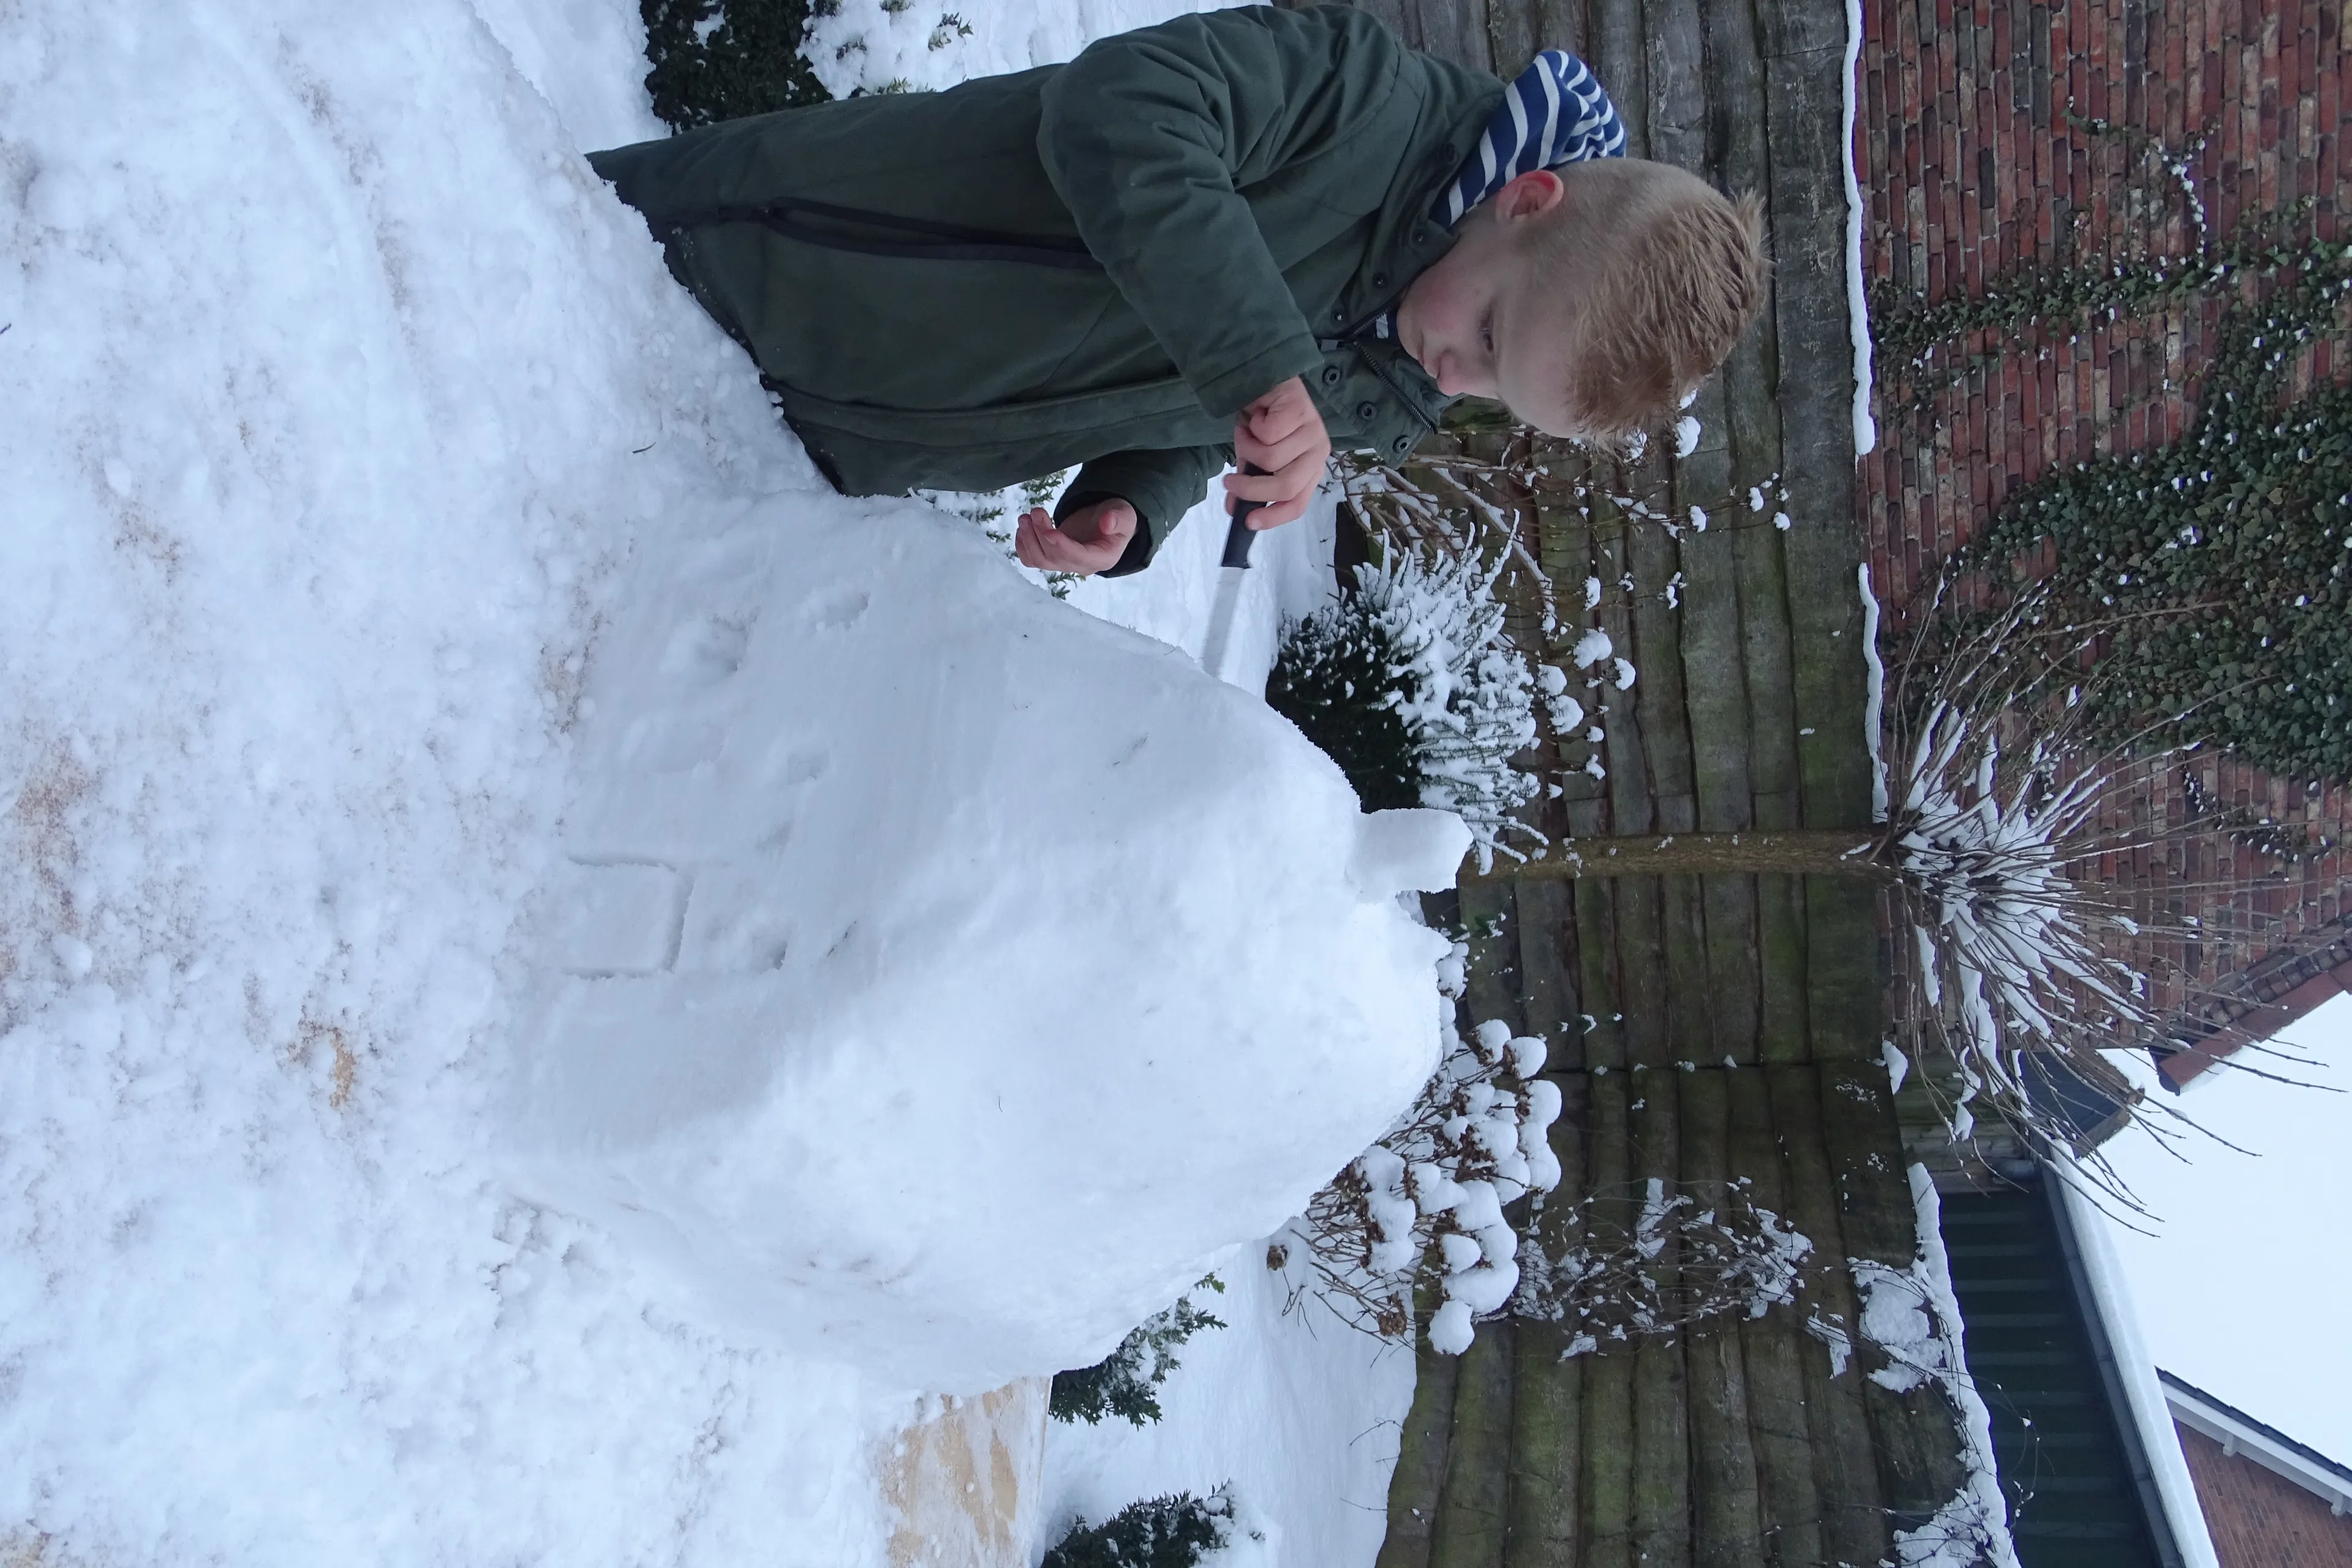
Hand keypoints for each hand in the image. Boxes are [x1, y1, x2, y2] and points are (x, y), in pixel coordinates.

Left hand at [1014, 496, 1136, 575]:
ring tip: (1025, 517)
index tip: (1049, 531)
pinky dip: (1022, 546)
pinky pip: (1032, 560)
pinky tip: (1022, 529)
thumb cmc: (1116, 518)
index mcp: (1102, 558)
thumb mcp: (1125, 514)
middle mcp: (1082, 565)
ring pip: (1040, 561)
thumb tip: (1107, 523)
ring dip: (1028, 539)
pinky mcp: (1052, 557)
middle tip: (1036, 512)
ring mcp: (1065, 563)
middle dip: (1041, 534)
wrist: (1107, 522)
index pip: (1078, 557)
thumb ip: (1119, 519)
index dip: (1062, 547)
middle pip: (1054, 558)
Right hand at [1226, 376, 1331, 529]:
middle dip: (1251, 487)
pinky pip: (1267, 433)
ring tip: (1246, 432)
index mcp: (1310, 469)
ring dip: (1247, 446)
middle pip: (1286, 485)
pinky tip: (1256, 414)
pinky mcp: (1302, 411)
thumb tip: (1234, 511)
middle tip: (1228, 481)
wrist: (1260, 382)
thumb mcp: (1253, 459)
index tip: (1248, 523)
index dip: (1273, 517)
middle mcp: (1318, 452)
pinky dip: (1250, 426)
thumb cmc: (1262, 421)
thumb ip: (1248, 484)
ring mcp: (1314, 431)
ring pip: (1271, 457)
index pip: (1298, 503)